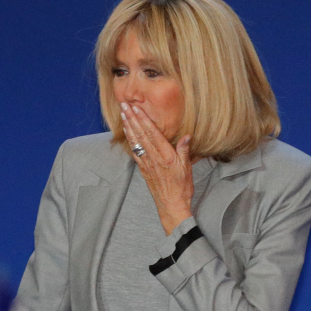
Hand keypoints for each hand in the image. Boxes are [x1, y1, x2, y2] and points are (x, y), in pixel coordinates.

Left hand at [121, 102, 193, 234]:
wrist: (171, 205)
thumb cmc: (182, 187)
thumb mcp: (187, 167)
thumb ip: (184, 150)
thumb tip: (186, 136)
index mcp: (165, 155)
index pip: (152, 133)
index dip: (143, 119)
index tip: (136, 108)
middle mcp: (153, 157)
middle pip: (140, 134)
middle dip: (131, 118)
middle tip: (124, 105)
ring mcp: (146, 163)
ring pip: (135, 141)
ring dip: (128, 127)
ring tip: (122, 114)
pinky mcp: (143, 169)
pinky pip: (134, 151)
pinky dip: (129, 140)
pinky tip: (126, 133)